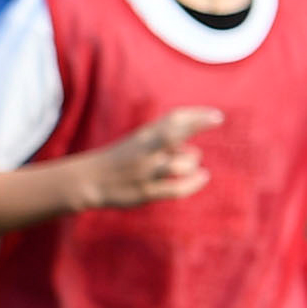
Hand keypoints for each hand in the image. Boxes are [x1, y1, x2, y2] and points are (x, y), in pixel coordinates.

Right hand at [68, 107, 221, 212]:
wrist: (88, 180)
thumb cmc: (122, 160)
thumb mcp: (140, 144)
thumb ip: (167, 145)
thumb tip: (194, 153)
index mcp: (144, 136)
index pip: (172, 120)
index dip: (196, 115)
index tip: (218, 116)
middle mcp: (145, 151)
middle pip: (172, 133)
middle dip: (196, 123)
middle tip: (218, 118)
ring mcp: (145, 172)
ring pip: (178, 166)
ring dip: (191, 164)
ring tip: (195, 167)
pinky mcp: (144, 192)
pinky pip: (175, 189)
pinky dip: (193, 184)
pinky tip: (202, 178)